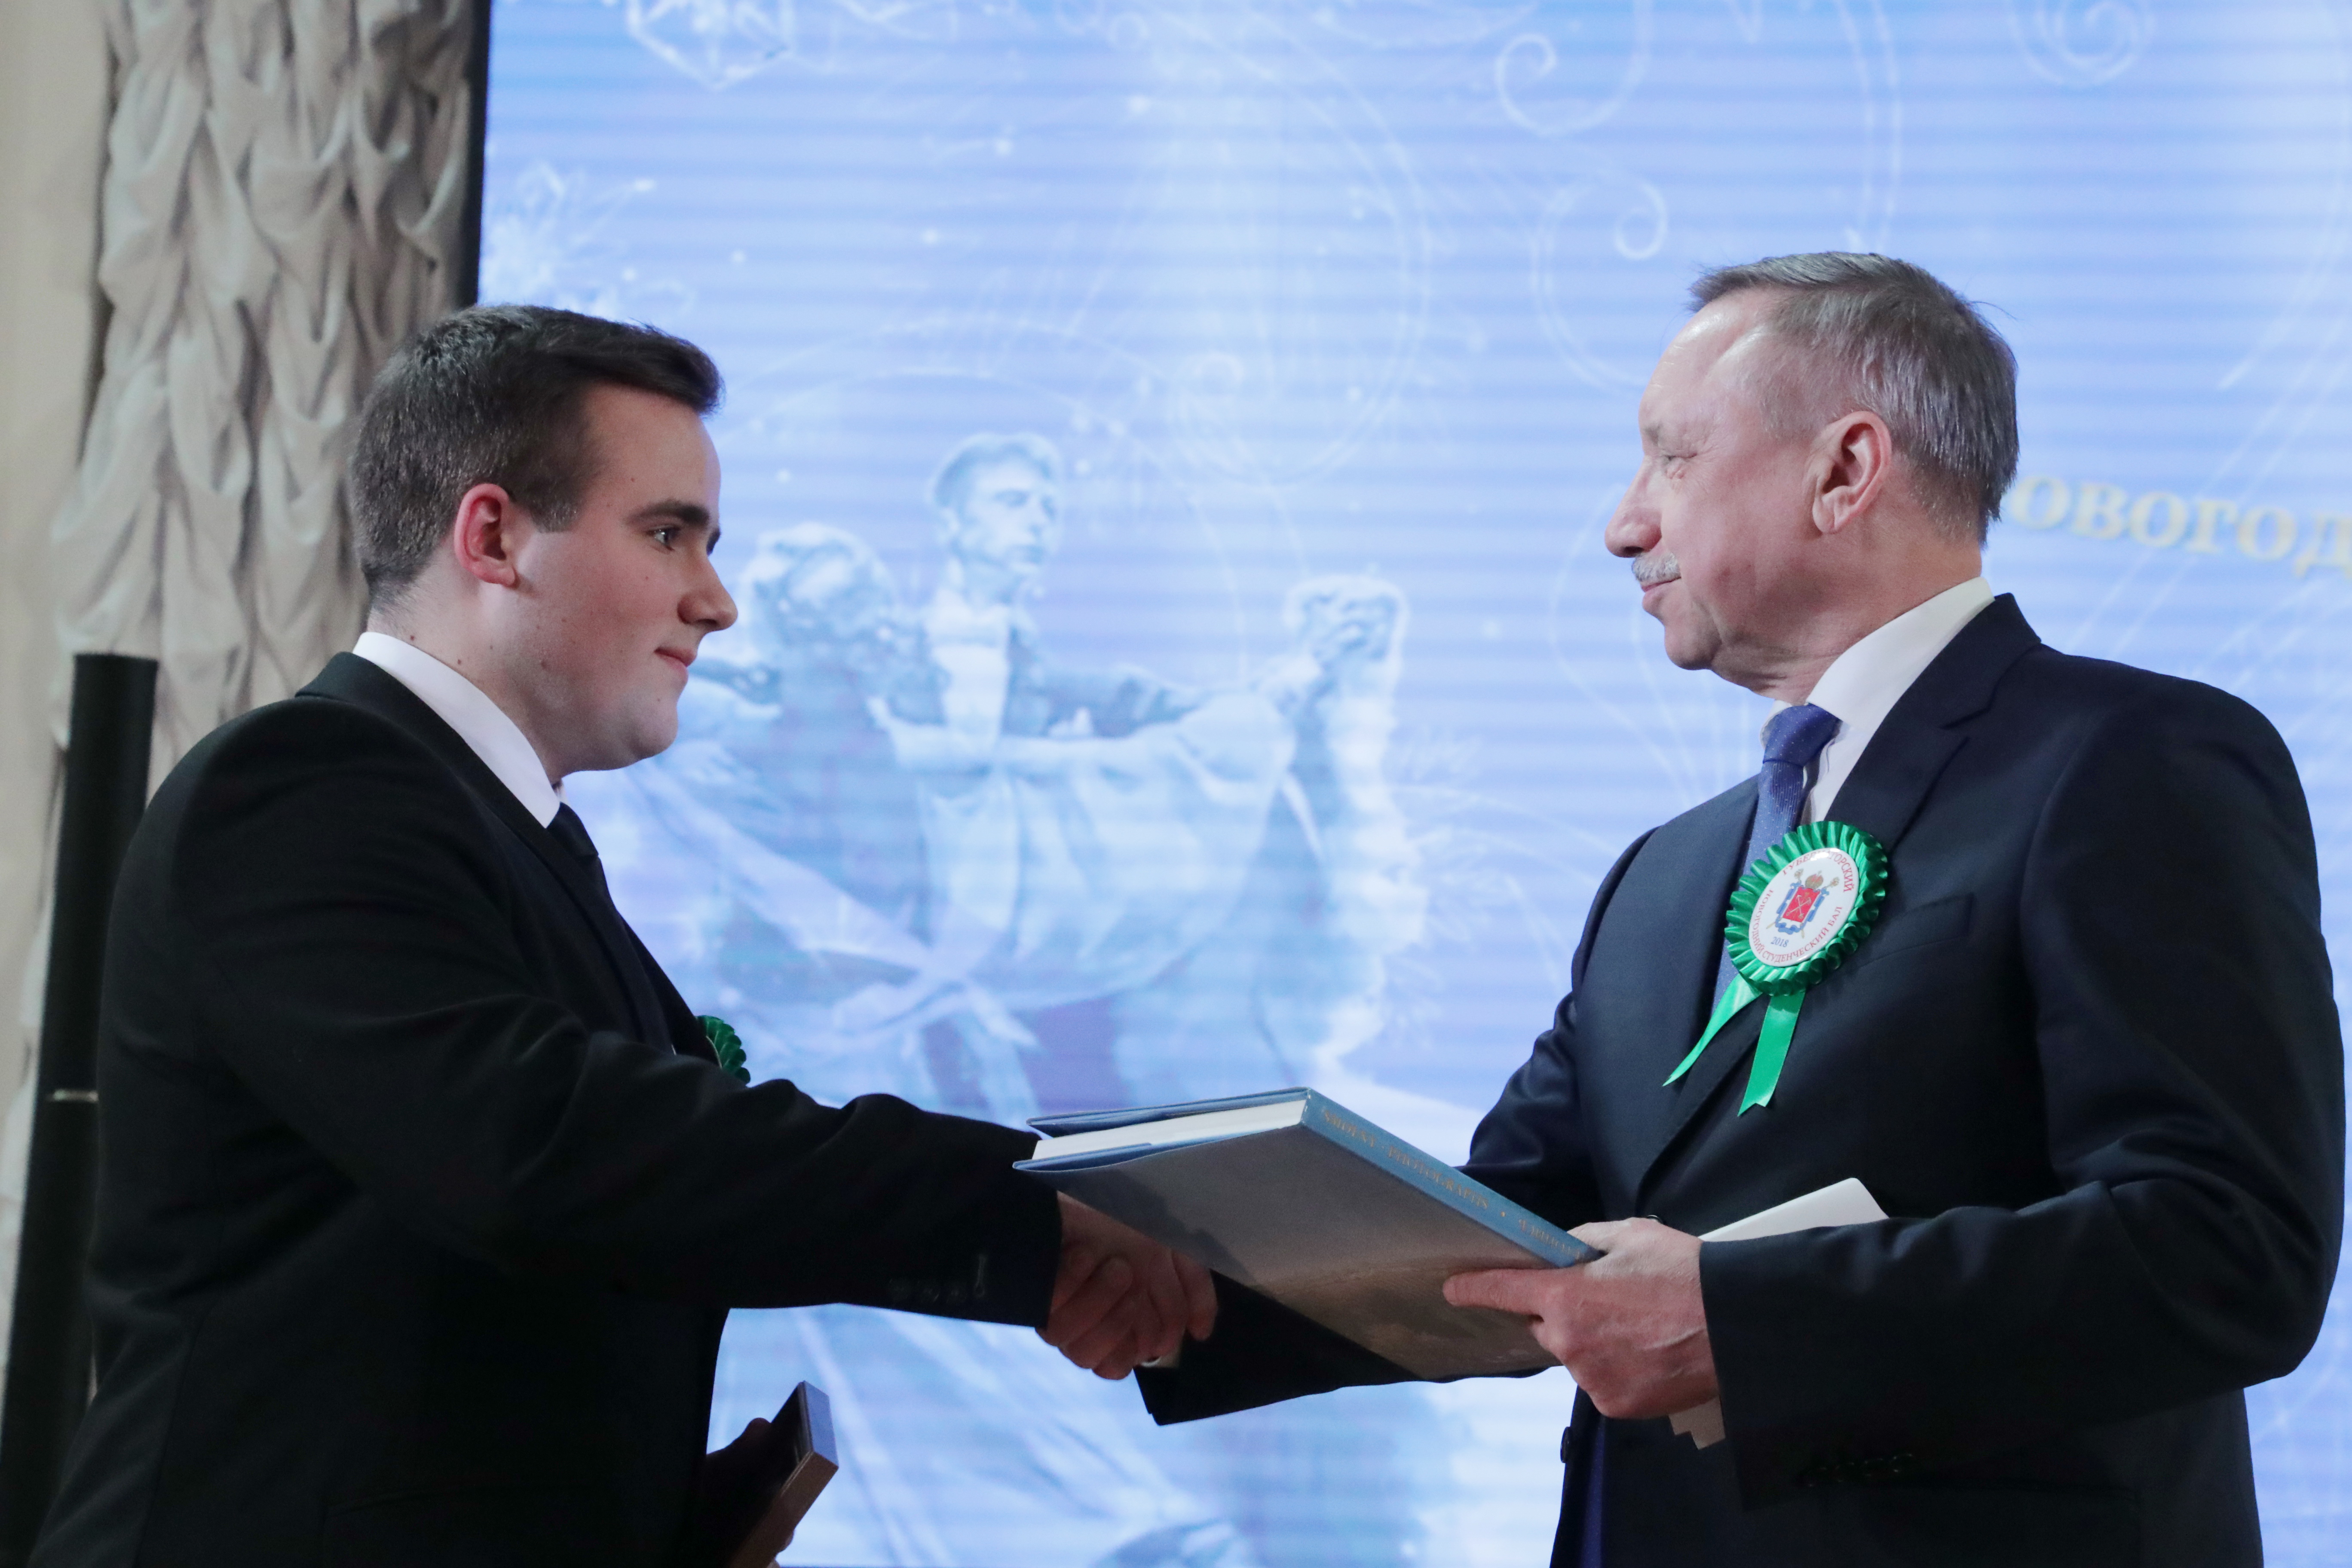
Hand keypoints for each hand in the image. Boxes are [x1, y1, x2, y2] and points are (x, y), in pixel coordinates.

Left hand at [1039, 1194, 1216, 1378]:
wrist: (1088, 1189)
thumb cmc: (1130, 1220)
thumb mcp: (1174, 1251)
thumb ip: (1194, 1292)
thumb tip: (1200, 1335)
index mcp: (1122, 1321)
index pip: (1126, 1363)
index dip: (1142, 1346)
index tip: (1146, 1303)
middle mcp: (1091, 1326)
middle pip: (1106, 1365)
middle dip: (1121, 1322)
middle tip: (1128, 1275)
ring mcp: (1065, 1317)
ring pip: (1079, 1351)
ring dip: (1099, 1304)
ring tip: (1110, 1264)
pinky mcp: (1039, 1300)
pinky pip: (1052, 1316)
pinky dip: (1073, 1284)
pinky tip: (1082, 1254)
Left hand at [1443, 1217, 1714, 1419]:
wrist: (1735, 1326)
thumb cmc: (1684, 1274)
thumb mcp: (1630, 1237)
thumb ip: (1584, 1242)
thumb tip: (1562, 1251)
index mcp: (1566, 1297)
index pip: (1503, 1291)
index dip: (1474, 1288)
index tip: (1452, 1289)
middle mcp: (1569, 1343)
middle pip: (1542, 1326)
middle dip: (1559, 1312)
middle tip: (1603, 1299)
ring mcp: (1591, 1378)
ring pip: (1574, 1355)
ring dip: (1592, 1342)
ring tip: (1639, 1327)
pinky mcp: (1615, 1405)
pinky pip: (1600, 1381)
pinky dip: (1615, 1368)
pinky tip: (1648, 1352)